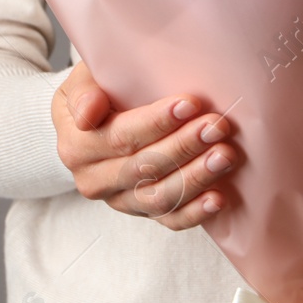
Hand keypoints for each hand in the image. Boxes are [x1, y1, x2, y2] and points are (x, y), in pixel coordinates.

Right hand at [51, 61, 241, 229]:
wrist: (97, 122)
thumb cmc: (98, 92)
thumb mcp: (83, 82)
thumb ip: (85, 93)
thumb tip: (87, 113)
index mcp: (77, 147)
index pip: (120, 136)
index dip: (156, 122)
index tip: (190, 104)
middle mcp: (94, 180)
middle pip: (144, 167)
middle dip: (184, 146)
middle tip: (217, 126)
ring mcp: (119, 200)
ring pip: (159, 197)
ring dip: (196, 177)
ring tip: (225, 155)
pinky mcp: (143, 212)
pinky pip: (169, 220)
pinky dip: (195, 212)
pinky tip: (218, 198)